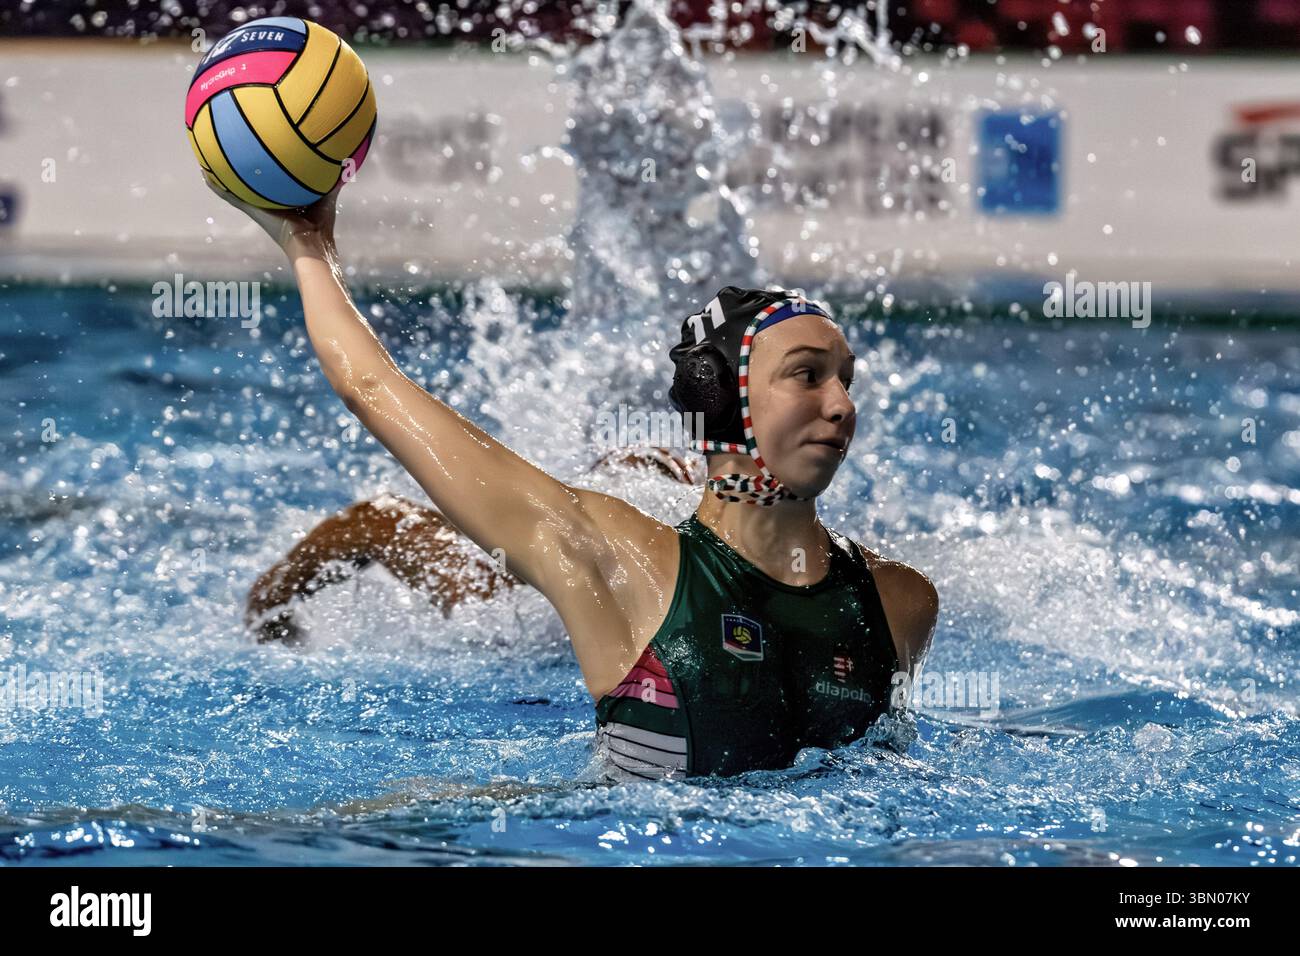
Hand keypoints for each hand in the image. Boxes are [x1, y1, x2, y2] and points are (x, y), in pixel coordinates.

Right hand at [201, 169, 341, 253]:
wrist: (311, 243)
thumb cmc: (321, 226)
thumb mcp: (326, 194)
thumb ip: (330, 177)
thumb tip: (342, 159)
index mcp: (283, 200)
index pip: (272, 183)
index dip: (265, 171)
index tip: (257, 156)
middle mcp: (268, 203)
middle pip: (251, 185)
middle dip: (241, 171)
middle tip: (227, 153)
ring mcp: (258, 208)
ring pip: (236, 190)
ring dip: (222, 178)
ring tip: (207, 162)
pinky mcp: (253, 211)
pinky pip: (231, 197)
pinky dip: (218, 187)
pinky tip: (205, 175)